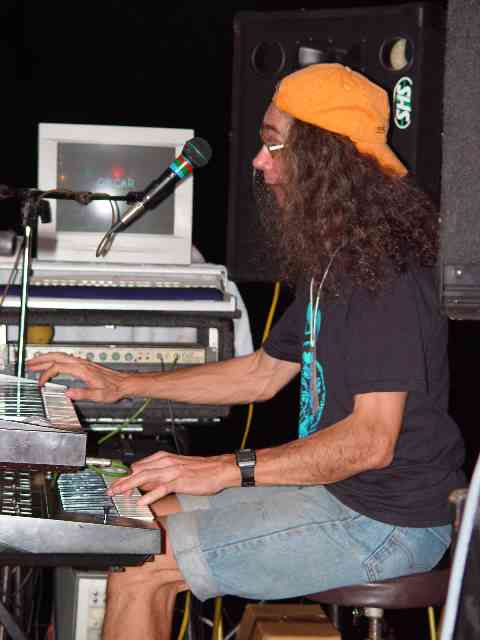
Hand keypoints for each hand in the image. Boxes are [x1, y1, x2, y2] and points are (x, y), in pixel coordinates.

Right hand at [26, 352, 127, 401]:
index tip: (40, 384)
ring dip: (46, 358)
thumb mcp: (98, 395)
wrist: (124, 383)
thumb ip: (82, 394)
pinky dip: (55, 359)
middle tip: (28, 364)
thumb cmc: (113, 389)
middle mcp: (81, 363)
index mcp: (82, 369)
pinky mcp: (84, 364)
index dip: (46, 375)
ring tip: (35, 362)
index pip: (58, 368)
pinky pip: (65, 358)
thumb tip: (67, 394)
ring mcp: (83, 362)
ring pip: (61, 356)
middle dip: (41, 360)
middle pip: (56, 357)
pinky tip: (51, 364)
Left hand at [106, 450, 238, 504]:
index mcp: (164, 458)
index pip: (139, 466)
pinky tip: (142, 502)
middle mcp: (166, 462)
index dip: (126, 476)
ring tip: (119, 495)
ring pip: (145, 477)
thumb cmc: (201, 470)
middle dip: (122, 482)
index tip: (117, 485)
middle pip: (138, 471)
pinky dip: (150, 494)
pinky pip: (161, 488)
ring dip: (129, 486)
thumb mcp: (177, 468)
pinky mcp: (179, 481)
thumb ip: (161, 474)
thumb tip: (146, 483)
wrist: (219, 469)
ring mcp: (172, 471)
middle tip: (110, 491)